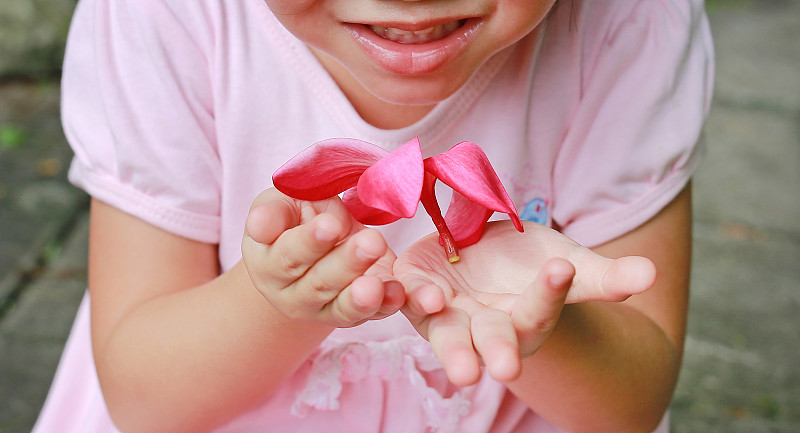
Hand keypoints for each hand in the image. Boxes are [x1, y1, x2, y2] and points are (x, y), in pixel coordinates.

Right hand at [241, 188, 404, 327]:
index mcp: (267, 264)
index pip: (287, 256)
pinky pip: (372, 314)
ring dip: (363, 296)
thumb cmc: (297, 217)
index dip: (309, 242)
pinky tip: (398, 294)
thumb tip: (259, 225)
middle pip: (318, 283)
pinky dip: (386, 305)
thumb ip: (273, 212)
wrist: (321, 241)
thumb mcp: (282, 205)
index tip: (331, 225)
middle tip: (370, 242)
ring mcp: (323, 310)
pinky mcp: (355, 314)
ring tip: (377, 284)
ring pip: (342, 306)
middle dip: (346, 263)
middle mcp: (291, 295)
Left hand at [394, 220, 655, 385]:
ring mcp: (447, 312)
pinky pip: (407, 296)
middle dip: (495, 352)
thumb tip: (652, 273)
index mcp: (526, 321)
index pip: (540, 311)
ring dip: (446, 341)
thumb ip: (606, 277)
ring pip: (444, 332)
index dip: (551, 292)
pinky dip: (406, 295)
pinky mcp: (415, 289)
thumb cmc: (531, 267)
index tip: (562, 269)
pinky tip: (413, 291)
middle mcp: (484, 327)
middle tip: (502, 369)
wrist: (483, 254)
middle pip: (491, 342)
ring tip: (445, 329)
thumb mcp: (569, 265)